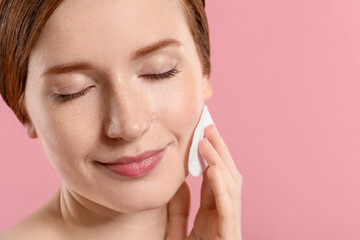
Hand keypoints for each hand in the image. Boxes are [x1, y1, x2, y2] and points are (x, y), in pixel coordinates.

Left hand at [166, 124, 242, 239]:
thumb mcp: (177, 231)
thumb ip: (178, 211)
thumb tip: (178, 184)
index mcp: (213, 216)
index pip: (215, 180)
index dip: (210, 157)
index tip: (202, 135)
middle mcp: (225, 217)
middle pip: (226, 177)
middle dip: (219, 151)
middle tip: (208, 126)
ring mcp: (229, 226)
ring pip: (230, 187)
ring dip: (219, 161)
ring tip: (206, 140)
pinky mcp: (229, 236)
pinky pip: (227, 208)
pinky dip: (221, 187)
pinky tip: (213, 169)